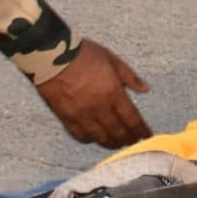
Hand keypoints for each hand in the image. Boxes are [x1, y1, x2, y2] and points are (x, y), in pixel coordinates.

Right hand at [36, 40, 151, 147]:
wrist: (50, 56)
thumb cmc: (83, 54)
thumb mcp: (111, 59)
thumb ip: (129, 76)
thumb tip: (145, 89)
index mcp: (113, 93)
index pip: (132, 119)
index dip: (141, 131)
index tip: (146, 136)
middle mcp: (100, 108)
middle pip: (118, 132)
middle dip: (129, 139)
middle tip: (134, 142)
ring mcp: (82, 115)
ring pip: (101, 138)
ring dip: (112, 143)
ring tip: (117, 143)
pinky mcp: (66, 118)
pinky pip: (81, 136)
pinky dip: (90, 139)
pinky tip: (95, 138)